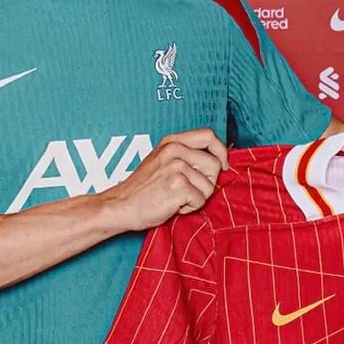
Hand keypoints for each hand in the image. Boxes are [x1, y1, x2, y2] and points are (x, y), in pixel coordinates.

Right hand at [102, 128, 228, 230]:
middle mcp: (175, 150)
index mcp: (172, 141)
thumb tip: (218, 159)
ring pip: (209, 186)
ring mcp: (176, 167)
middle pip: (215, 164)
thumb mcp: (162, 160)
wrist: (121, 206)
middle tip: (186, 189)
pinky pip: (201, 201)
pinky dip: (190, 208)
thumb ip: (186, 154)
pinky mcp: (178, 186)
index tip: (222, 165)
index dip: (221, 151)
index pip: (209, 135)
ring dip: (196, 197)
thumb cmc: (143, 188)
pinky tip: (172, 204)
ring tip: (175, 197)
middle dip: (207, 182)